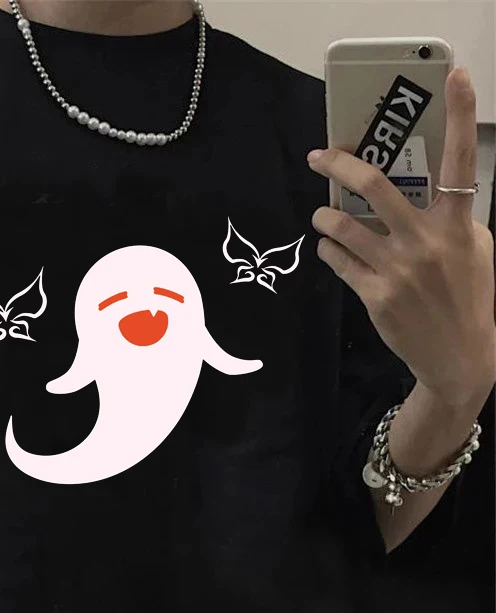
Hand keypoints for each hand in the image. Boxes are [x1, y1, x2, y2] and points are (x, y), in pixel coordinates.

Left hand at [308, 66, 495, 407]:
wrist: (459, 356)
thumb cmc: (469, 297)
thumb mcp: (475, 250)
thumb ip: (448, 218)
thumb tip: (414, 191)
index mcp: (458, 223)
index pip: (462, 159)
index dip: (460, 114)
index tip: (454, 75)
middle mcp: (426, 241)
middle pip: (375, 186)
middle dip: (339, 162)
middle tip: (319, 155)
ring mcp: (398, 269)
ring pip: (342, 225)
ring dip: (323, 214)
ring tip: (321, 213)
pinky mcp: (375, 295)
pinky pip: (337, 260)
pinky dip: (327, 248)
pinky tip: (329, 246)